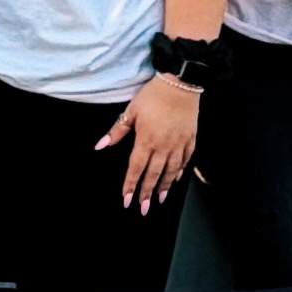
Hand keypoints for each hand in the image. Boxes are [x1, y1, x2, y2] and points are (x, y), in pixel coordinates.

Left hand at [98, 72, 202, 211]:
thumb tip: (101, 145)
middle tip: (144, 208)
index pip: (136, 169)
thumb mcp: (132, 110)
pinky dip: (180, 171)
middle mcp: (163, 146)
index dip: (130, 185)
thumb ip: (117, 130)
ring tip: (160, 199)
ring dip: (164, 187)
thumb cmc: (154, 95)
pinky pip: (185, 160)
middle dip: (147, 193)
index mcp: (146, 140)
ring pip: (171, 171)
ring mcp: (178, 144)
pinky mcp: (190, 139)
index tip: (126, 200)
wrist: (181, 82)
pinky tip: (175, 179)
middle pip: (154, 175)